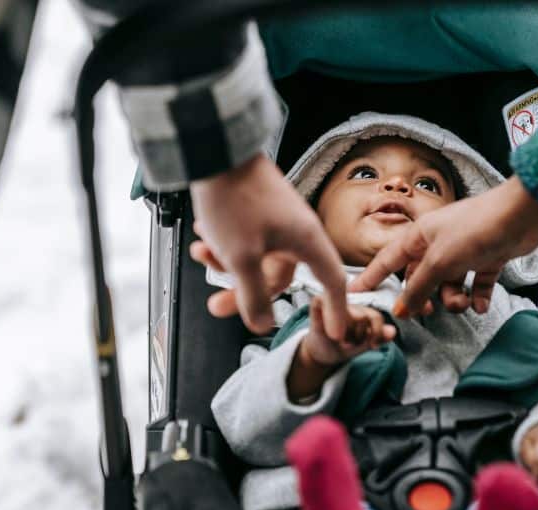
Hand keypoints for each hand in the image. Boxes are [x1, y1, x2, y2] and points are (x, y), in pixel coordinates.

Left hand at [190, 154, 347, 338]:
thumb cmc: (234, 198)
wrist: (216, 149)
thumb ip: (253, 295)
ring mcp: (278, 219)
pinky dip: (225, 244)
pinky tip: (204, 237)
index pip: (332, 283)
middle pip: (278, 277)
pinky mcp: (259, 210)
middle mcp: (298, 231)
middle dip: (244, 292)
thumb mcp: (241, 257)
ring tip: (201, 254)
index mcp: (307, 241)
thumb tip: (262, 323)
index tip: (335, 332)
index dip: (336, 310)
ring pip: (257, 258)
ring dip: (226, 264)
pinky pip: (247, 240)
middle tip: (217, 306)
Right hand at [287, 298, 395, 401]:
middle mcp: (350, 304)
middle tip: (350, 344)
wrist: (321, 353)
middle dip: (359, 336)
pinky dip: (328, 319)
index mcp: (363, 311)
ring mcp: (333, 302)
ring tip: (339, 341)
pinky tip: (327, 331)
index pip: (376, 317)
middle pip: (364, 317)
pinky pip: (323, 302)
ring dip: (345, 334)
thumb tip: (393, 331)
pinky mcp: (317, 304)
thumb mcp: (364, 345)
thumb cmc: (343, 346)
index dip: (376, 333)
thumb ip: (379, 337)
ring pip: (348, 314)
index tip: (372, 346)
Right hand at [349, 176, 537, 317]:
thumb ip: (419, 288)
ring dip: (455, 299)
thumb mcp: (440, 262)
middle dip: (424, 297)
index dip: (371, 277)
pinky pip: (475, 284)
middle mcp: (438, 243)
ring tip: (465, 303)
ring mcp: (463, 250)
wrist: (521, 216)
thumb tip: (401, 309)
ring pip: (449, 284)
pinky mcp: (487, 257)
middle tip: (428, 313)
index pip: (388, 260)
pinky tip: (481, 304)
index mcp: (419, 236)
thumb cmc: (476, 229)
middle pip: (420, 278)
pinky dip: (477, 296)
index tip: (356, 293)